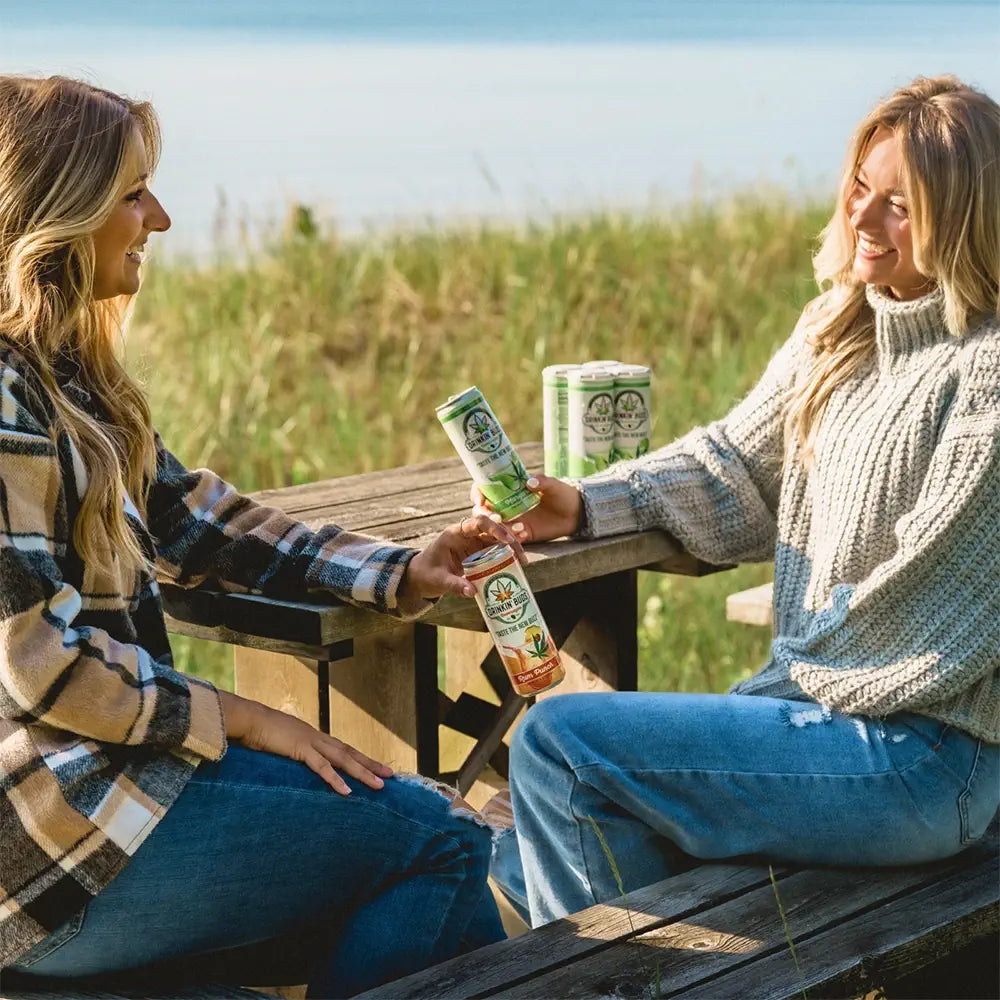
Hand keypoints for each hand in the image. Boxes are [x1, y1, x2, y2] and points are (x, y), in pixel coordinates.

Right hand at [218, 690, 391, 795]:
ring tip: (379, 785)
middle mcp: (317, 737)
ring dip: (362, 773)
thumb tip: (291, 762)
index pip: (342, 749)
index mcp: (313, 737)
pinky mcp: (300, 749)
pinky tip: (347, 791)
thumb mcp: (278, 744)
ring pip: (343, 759)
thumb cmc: (258, 732)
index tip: (376, 767)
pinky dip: (335, 779)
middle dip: (371, 764)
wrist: (246, 718)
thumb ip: (289, 753)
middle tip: (391, 775)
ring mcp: (310, 742)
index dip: (360, 758)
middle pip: (350, 753)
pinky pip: (321, 767)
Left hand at [400, 514, 525, 601]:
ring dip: (511, 549)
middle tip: (520, 556)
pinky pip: (495, 552)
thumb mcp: (438, 580)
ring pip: (497, 541)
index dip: (494, 528)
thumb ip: (454, 585)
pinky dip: (506, 558)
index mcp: (455, 534)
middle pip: (492, 531)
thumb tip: (472, 591)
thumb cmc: (425, 574)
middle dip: (509, 540)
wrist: (420, 577)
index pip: (477, 523)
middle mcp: (467, 535)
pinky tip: (516, 566)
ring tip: (522, 562)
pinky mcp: (478, 554)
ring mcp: (473, 544)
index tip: (507, 539)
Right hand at [471, 475, 582, 542]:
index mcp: (510, 489)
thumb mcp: (553, 485)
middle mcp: (507, 505)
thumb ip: (542, 482)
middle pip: (484, 509)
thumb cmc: (562, 494)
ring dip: (495, 527)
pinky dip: (510, 538)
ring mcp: (514, 521)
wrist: (576, 513)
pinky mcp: (523, 534)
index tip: (480, 499)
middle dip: (483, 513)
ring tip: (506, 527)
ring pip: (494, 526)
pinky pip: (510, 538)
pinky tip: (518, 536)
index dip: (478, 493)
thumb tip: (529, 482)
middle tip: (493, 516)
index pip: (485, 488)